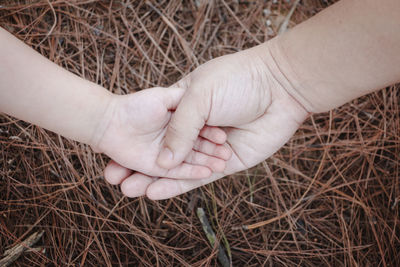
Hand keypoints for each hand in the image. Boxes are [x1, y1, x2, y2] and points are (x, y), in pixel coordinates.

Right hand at [105, 42, 308, 198]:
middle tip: (115, 179)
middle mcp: (196, 129)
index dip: (132, 141)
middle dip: (138, 166)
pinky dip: (178, 185)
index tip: (110, 156)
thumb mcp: (199, 97)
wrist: (281, 87)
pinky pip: (200, 177)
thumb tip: (161, 162)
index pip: (153, 128)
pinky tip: (156, 192)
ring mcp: (210, 147)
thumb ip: (179, 129)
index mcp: (184, 106)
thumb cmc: (238, 81)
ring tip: (129, 190)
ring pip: (178, 168)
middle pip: (163, 152)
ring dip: (154, 180)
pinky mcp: (228, 163)